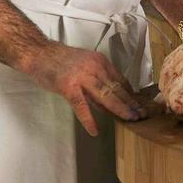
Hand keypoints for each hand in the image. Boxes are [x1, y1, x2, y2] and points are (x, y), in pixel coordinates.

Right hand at [24, 40, 146, 135]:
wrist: (40, 53)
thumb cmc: (61, 61)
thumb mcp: (85, 66)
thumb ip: (98, 82)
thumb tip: (111, 103)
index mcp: (100, 61)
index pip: (120, 80)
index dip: (131, 94)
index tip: (140, 105)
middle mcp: (95, 67)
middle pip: (116, 87)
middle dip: (130, 103)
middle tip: (142, 115)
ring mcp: (82, 77)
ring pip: (105, 94)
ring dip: (119, 108)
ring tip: (130, 119)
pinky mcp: (68, 87)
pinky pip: (81, 105)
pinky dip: (89, 119)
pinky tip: (95, 130)